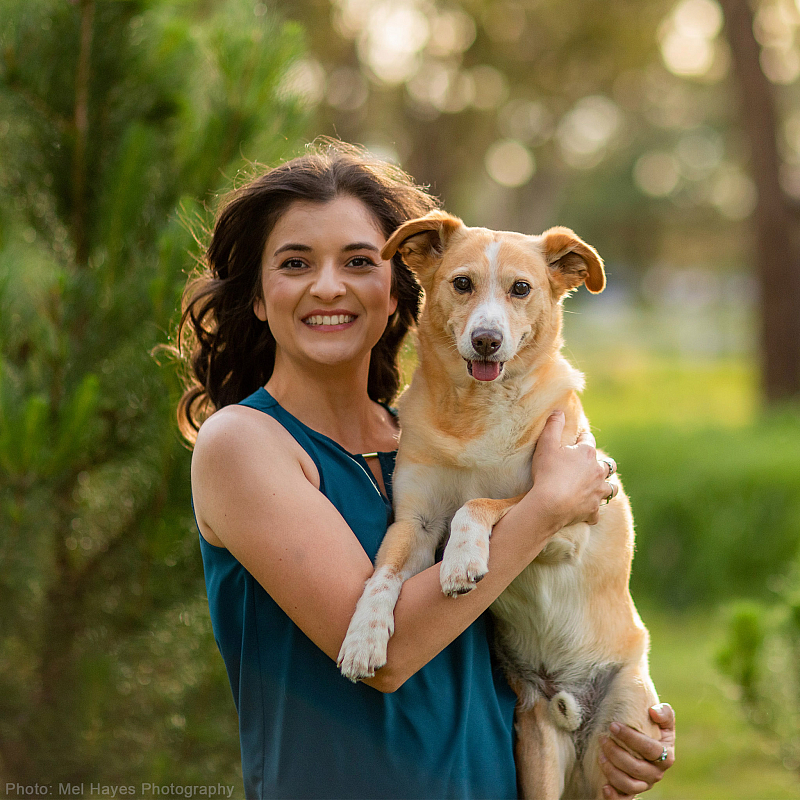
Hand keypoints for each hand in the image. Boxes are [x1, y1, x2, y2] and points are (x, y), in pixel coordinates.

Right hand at [530, 411, 612, 527]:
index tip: (577, 440)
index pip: (589, 440)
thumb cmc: (548, 472)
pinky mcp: (592, 509)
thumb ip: (553, 425)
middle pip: (608, 465)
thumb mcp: (546, 444)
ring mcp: (597, 491)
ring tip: (598, 487)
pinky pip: (597, 511)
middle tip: (592, 465)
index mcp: (587, 453)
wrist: (550, 504)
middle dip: (603, 463)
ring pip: (611, 488)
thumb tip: (559, 411)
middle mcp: (598, 471)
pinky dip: (593, 510)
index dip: (582, 438)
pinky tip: (587, 510)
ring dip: (606, 486)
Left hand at [599, 703, 675, 797]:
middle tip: (602, 739)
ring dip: (612, 771)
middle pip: (637, 768)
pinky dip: (615, 797)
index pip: (650, 749)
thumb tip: (654, 711)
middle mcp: (656, 772)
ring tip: (600, 755)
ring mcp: (644, 784)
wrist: (642, 740)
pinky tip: (604, 787)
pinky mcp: (632, 791)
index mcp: (666, 755)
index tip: (613, 726)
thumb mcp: (661, 718)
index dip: (631, 738)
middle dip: (617, 753)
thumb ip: (664, 713)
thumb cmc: (651, 726)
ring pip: (630, 785)